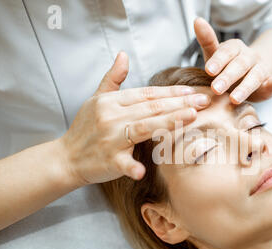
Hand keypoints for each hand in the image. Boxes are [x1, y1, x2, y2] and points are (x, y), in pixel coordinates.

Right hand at [59, 52, 210, 184]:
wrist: (66, 157)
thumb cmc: (85, 128)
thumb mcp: (96, 99)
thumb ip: (113, 78)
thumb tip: (123, 55)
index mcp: (112, 101)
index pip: (148, 94)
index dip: (172, 92)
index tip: (193, 91)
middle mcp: (112, 116)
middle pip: (152, 107)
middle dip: (181, 103)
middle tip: (205, 101)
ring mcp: (110, 138)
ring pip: (144, 127)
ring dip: (169, 122)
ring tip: (192, 117)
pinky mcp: (107, 160)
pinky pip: (123, 163)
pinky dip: (132, 167)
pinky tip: (144, 171)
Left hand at [194, 17, 271, 103]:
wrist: (245, 77)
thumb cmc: (225, 67)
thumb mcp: (214, 55)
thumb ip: (207, 40)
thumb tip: (198, 20)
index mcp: (234, 48)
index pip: (226, 52)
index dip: (218, 60)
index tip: (209, 70)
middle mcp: (248, 57)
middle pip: (239, 65)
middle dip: (227, 77)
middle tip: (215, 88)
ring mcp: (260, 69)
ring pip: (255, 76)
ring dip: (245, 87)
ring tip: (234, 99)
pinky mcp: (269, 83)